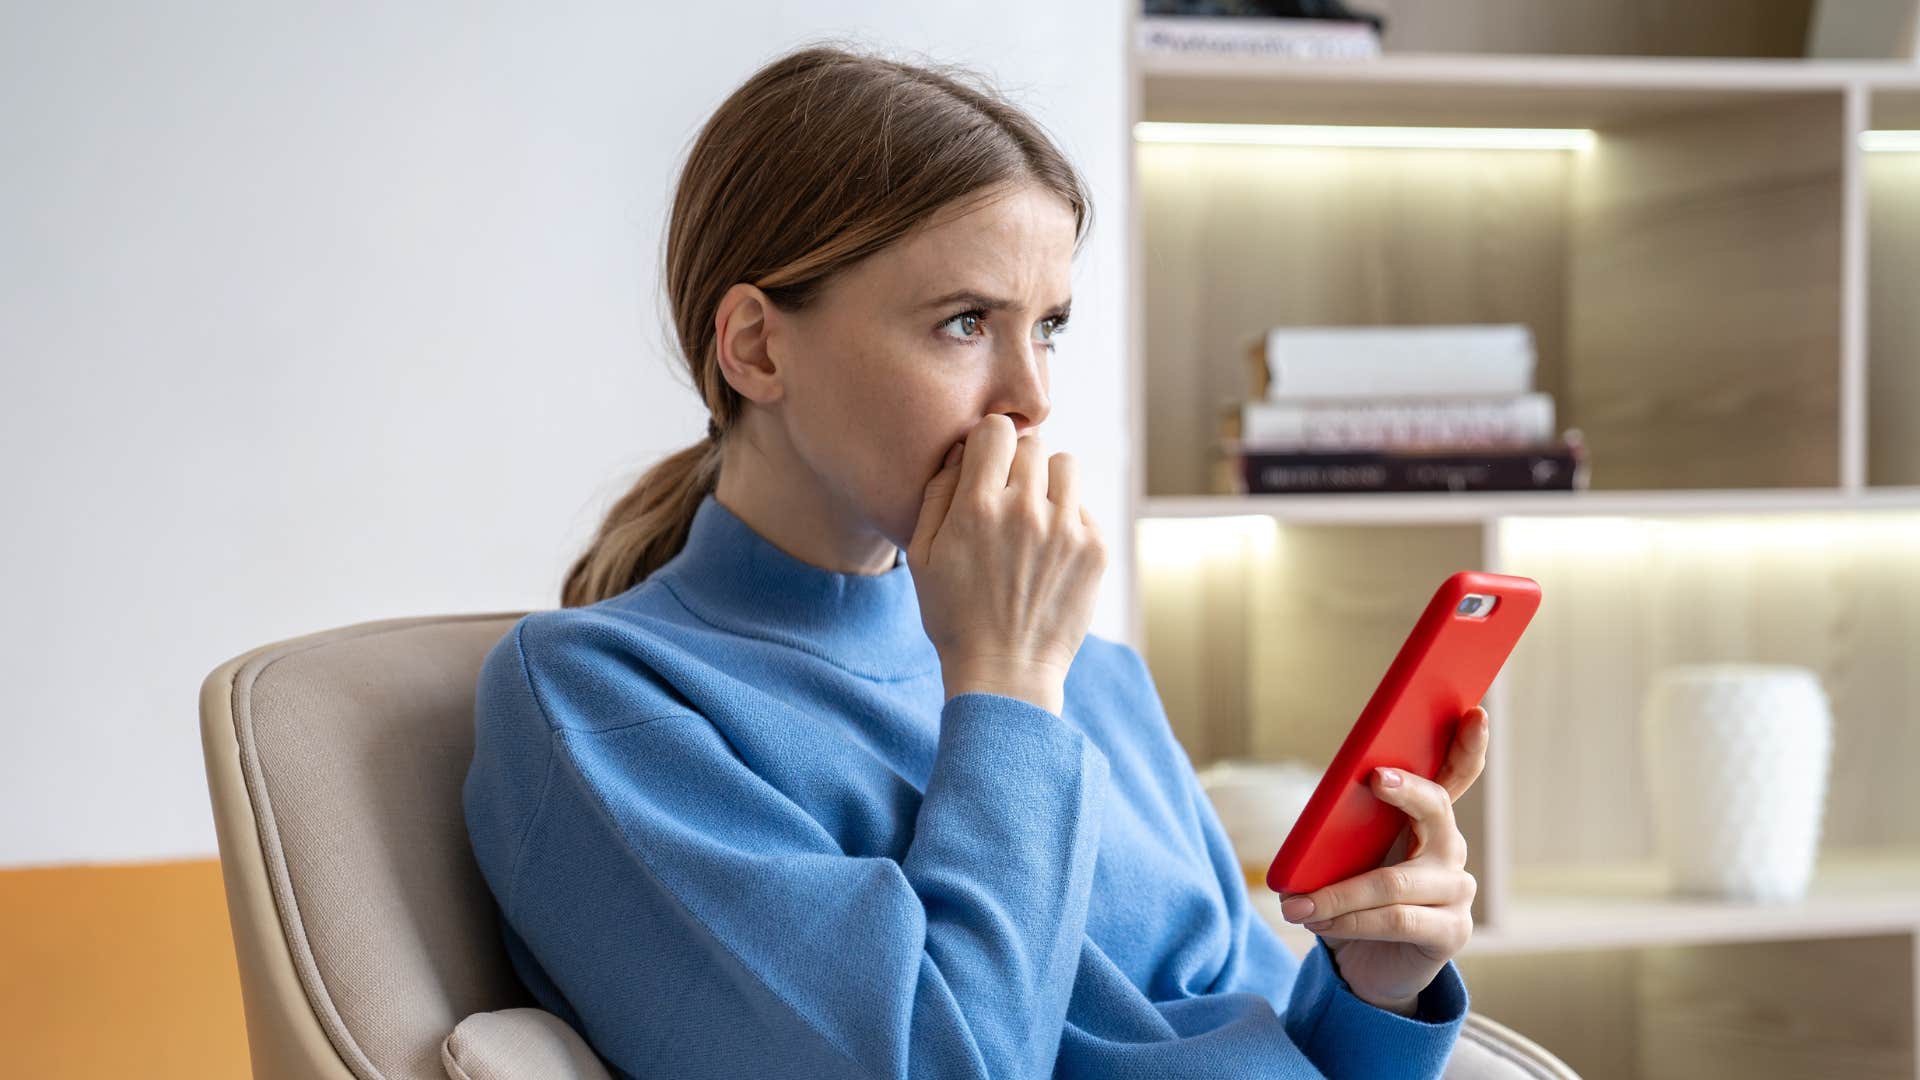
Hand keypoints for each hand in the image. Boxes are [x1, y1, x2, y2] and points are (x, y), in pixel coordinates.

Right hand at [908, 414, 1107, 714]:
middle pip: (1033, 444)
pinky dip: (1069, 521)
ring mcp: (1066, 529)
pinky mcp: (1095, 549)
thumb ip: (939, 493)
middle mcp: (1026, 510)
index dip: (989, 441)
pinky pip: (1084, 508)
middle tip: (1007, 498)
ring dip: (1049, 483)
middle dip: (1018, 463)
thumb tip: (963, 450)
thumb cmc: (954, 615)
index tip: (987, 462)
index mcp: (978, 507)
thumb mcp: (923, 555)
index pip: (996, 429)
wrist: (1005, 672)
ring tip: (1034, 518)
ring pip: (1066, 466)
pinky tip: (1049, 555)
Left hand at [1277, 706, 1489, 1015]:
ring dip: (1337, 895)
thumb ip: (1345, 828)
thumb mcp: (1344, 856)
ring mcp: (1457, 891)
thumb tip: (1320, 816)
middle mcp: (1450, 848)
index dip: (1468, 745)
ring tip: (1295, 905)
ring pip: (1394, 882)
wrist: (1365, 965)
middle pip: (1436, 809)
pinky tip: (1318, 923)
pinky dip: (1349, 921)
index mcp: (1426, 820)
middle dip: (1406, 791)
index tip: (1472, 713)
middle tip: (1373, 777)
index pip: (1456, 774)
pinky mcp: (1452, 932)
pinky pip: (1395, 919)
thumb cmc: (1352, 897)